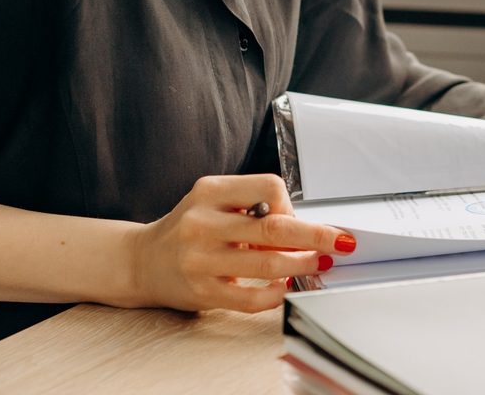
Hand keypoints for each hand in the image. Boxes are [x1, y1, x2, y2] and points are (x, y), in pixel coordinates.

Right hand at [126, 174, 355, 312]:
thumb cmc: (190, 227)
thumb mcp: (213, 201)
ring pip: (267, 264)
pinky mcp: (202, 292)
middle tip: (341, 241)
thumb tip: (303, 224)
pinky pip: (251, 298)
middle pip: (274, 227)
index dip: (290, 203)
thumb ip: (250, 206)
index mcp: (209, 191)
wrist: (143, 260)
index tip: (294, 217)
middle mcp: (202, 222)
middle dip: (315, 235)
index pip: (268, 187)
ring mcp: (201, 260)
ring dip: (301, 264)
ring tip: (318, 262)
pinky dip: (277, 293)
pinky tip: (286, 287)